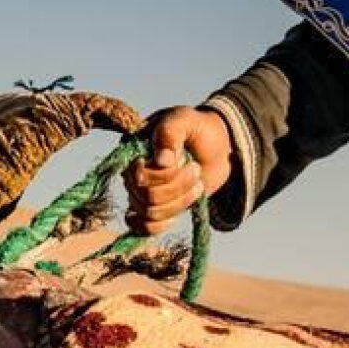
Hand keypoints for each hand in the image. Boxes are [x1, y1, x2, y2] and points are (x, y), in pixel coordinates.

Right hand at [124, 106, 233, 234]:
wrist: (216, 147)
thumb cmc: (198, 129)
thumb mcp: (186, 119)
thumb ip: (170, 132)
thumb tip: (160, 161)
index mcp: (133, 149)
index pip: (137, 176)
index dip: (163, 176)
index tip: (183, 158)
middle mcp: (132, 172)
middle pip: (147, 197)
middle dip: (178, 187)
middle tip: (195, 169)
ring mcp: (142, 191)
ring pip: (150, 213)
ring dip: (180, 201)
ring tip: (197, 184)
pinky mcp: (154, 207)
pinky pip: (144, 227)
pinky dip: (162, 224)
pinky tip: (178, 211)